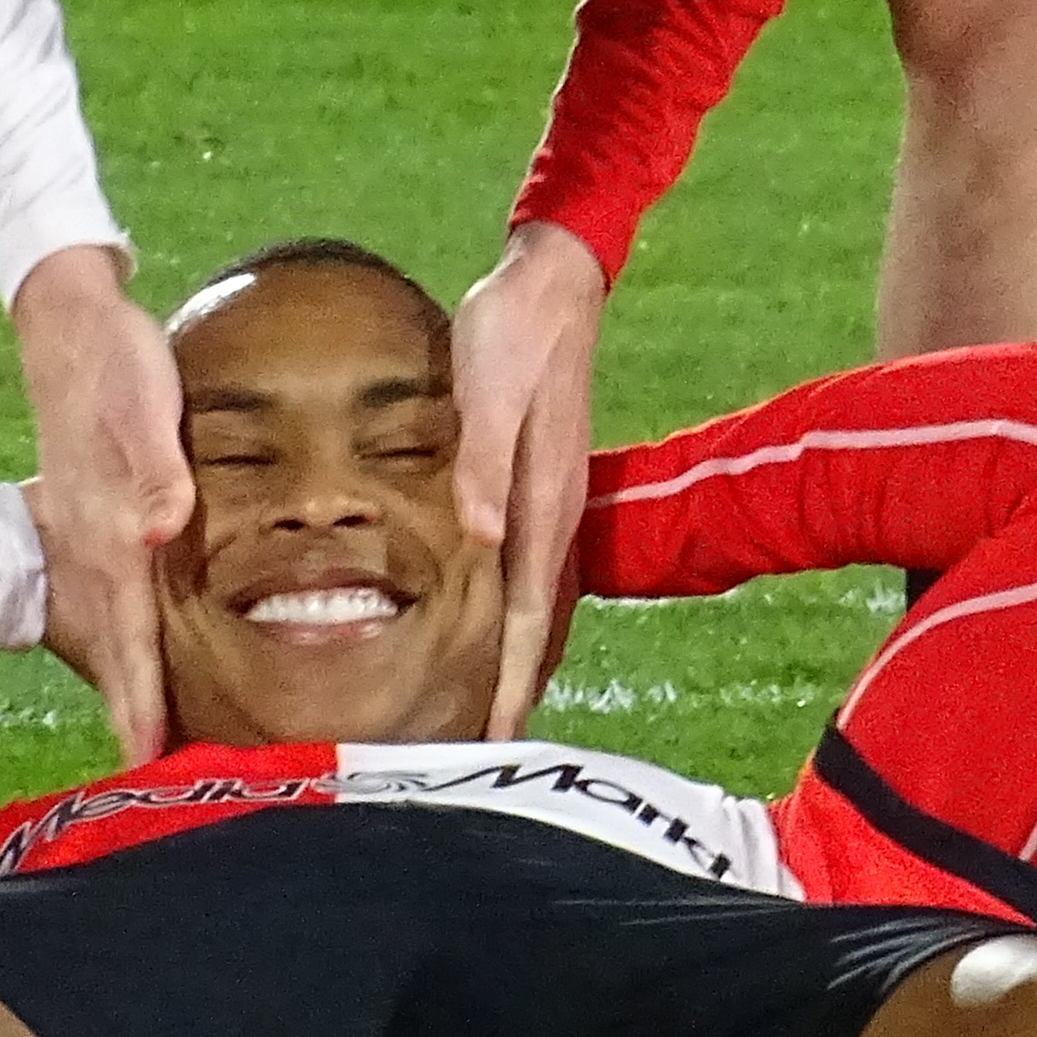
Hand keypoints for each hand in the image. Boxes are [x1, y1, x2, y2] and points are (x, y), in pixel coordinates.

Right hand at [13, 246, 193, 765]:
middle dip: (131, 711)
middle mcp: (93, 543)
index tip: (146, 756)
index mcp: (110, 527)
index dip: (139, 695)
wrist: (67, 320)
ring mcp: (87, 533)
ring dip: (124, 682)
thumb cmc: (115, 360)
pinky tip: (132, 655)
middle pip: (113, 645)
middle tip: (149, 776)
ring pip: (106, 627)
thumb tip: (162, 533)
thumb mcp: (141, 402)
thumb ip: (153, 468)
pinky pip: (110, 597)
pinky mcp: (93, 519)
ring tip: (143, 738)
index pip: (128, 629)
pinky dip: (120, 639)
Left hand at [451, 225, 605, 739]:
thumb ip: (485, 461)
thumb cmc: (513, 331)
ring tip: (489, 711)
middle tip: (483, 756)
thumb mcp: (488, 387)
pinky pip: (527, 568)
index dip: (510, 681)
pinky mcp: (537, 482)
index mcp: (542, 500)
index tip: (495, 741)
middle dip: (514, 690)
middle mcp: (554, 512)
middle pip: (537, 624)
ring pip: (535, 601)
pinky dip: (512, 613)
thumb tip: (482, 536)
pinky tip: (491, 624)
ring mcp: (551, 499)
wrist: (553, 279)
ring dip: (515, 657)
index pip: (528, 614)